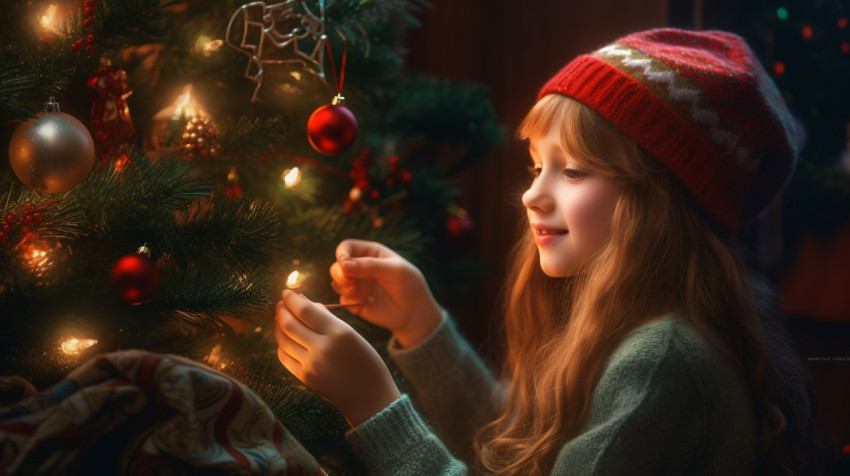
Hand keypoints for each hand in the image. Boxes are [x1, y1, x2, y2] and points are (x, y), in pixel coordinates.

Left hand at [274, 290, 400, 427]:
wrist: (369, 397)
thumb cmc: (365, 361)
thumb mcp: (352, 334)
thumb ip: (327, 318)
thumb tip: (304, 302)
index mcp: (339, 333)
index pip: (306, 310)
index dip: (292, 299)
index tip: (287, 291)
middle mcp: (323, 348)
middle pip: (290, 323)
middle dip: (282, 310)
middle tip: (280, 302)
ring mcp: (312, 365)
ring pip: (283, 340)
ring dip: (278, 325)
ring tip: (280, 317)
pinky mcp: (305, 378)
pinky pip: (285, 356)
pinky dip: (282, 344)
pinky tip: (285, 338)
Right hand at [330, 239, 442, 347]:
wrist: (414, 313)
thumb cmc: (409, 285)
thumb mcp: (395, 270)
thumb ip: (370, 266)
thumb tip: (344, 265)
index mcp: (370, 253)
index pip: (347, 247)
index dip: (342, 254)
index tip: (344, 264)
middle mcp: (360, 267)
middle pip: (337, 265)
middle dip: (338, 272)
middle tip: (348, 281)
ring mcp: (357, 284)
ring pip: (337, 281)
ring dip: (342, 286)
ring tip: (355, 291)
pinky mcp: (355, 301)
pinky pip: (342, 299)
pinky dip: (349, 300)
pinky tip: (366, 302)